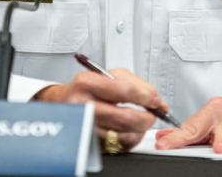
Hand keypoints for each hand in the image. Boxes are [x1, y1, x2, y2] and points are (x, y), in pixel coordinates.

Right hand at [33, 68, 161, 151]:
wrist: (65, 102)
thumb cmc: (90, 88)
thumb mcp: (110, 75)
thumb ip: (137, 84)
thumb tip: (156, 100)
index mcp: (88, 83)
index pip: (123, 91)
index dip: (145, 97)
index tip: (156, 101)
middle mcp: (84, 105)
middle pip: (124, 117)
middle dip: (146, 117)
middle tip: (152, 114)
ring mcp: (85, 126)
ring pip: (123, 134)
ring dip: (139, 129)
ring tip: (140, 121)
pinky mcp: (89, 142)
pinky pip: (117, 145)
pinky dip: (130, 139)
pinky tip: (129, 130)